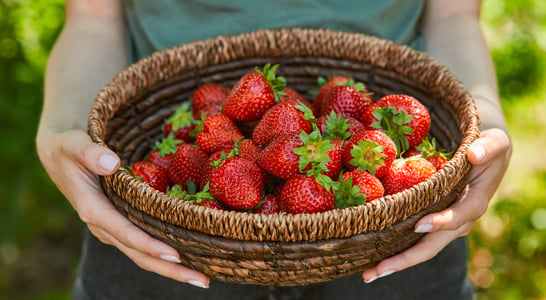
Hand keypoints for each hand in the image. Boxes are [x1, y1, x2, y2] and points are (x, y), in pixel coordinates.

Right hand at [36, 129, 209, 287]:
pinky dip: (163, 254)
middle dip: (170, 269)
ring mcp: (112, 228)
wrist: (59, 156)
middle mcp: (103, 225)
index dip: (149, 245)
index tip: (175, 255)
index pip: (125, 232)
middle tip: (202, 281)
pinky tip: (188, 256)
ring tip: (201, 277)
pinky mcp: (119, 224)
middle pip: (138, 254)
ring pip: (142, 254)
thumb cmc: (68, 148)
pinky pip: (142, 244)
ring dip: (171, 268)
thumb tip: (112, 164)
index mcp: (93, 209)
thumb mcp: (74, 145)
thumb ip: (90, 153)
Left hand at [362, 128, 510, 282]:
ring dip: (395, 261)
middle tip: (377, 271)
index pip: (458, 216)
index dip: (441, 222)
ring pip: (420, 248)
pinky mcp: (431, 223)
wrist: (483, 157)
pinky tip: (372, 257)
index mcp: (474, 203)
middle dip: (405, 259)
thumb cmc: (487, 148)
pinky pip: (413, 240)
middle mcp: (458, 221)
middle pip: (432, 246)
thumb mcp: (494, 142)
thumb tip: (474, 154)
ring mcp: (444, 226)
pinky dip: (394, 249)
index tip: (420, 224)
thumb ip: (487, 147)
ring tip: (368, 273)